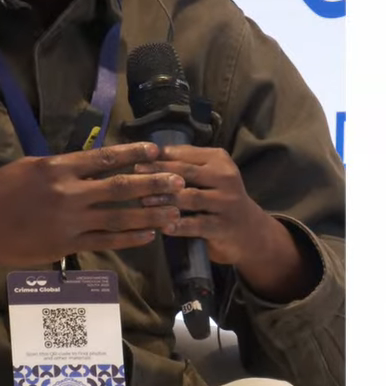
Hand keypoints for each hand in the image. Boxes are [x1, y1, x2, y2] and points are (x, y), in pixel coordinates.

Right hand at [0, 142, 181, 280]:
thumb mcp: (29, 166)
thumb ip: (62, 166)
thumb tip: (92, 163)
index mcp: (58, 167)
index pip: (105, 158)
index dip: (135, 154)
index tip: (158, 151)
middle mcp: (68, 193)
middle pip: (121, 187)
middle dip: (154, 184)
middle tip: (179, 181)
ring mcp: (69, 221)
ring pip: (119, 217)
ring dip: (150, 214)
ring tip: (174, 211)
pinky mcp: (66, 245)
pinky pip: (105, 241)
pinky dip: (130, 238)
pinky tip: (149, 235)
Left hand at [134, 145, 283, 267]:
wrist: (250, 231)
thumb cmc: (220, 199)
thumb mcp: (210, 175)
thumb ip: (186, 164)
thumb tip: (150, 154)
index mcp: (219, 160)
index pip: (185, 154)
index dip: (160, 157)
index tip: (136, 160)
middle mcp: (226, 177)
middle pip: (186, 173)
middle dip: (158, 174)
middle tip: (135, 177)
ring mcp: (226, 202)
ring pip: (190, 198)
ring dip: (165, 199)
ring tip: (144, 202)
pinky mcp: (224, 226)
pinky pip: (197, 224)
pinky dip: (179, 225)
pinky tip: (163, 226)